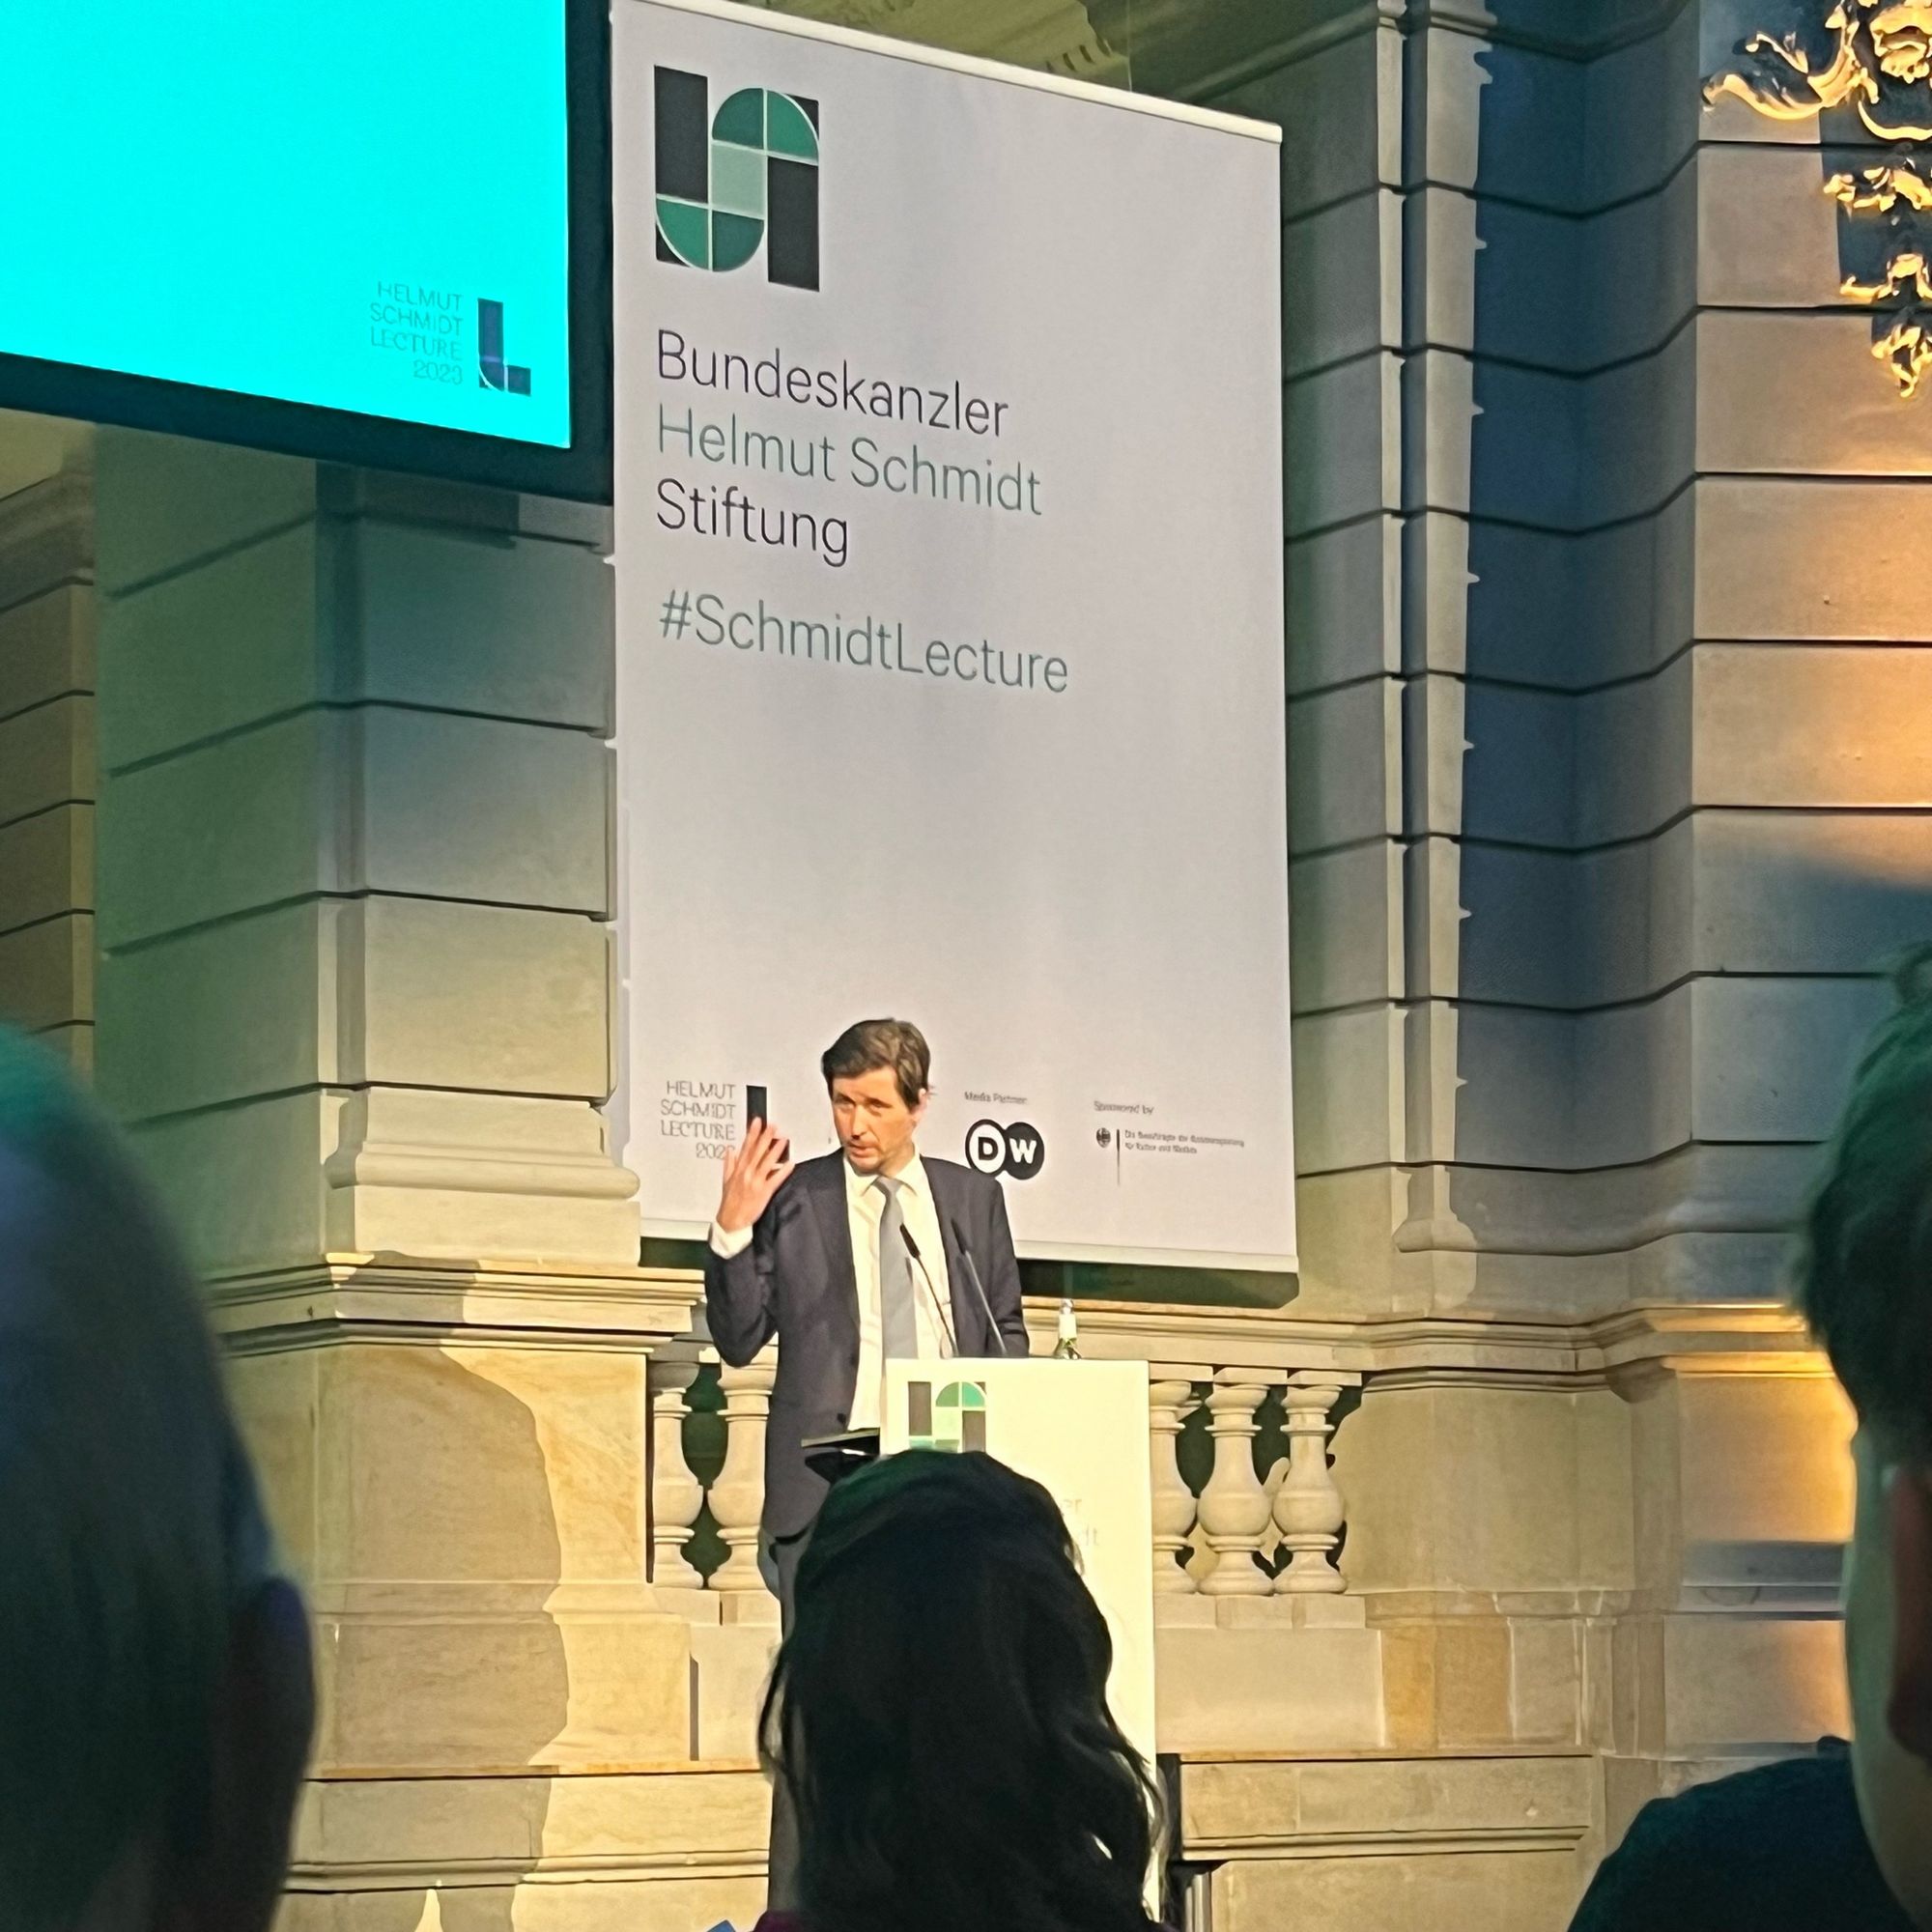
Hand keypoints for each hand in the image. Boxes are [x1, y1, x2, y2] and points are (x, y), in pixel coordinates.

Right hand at [717, 1118, 793, 1233]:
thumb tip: (730, 1150)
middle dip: (765, 1138)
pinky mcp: (764, 1192)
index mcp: (738, 1170)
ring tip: (783, 1139)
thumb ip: (729, 1164)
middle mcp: (746, 1174)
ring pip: (766, 1163)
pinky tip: (790, 1163)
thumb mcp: (725, 1181)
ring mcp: (755, 1182)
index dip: (752, 1134)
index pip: (746, 1148)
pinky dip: (782, 1171)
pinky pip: (775, 1180)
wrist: (731, 1220)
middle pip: (757, 1152)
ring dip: (775, 1151)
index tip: (757, 1122)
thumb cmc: (729, 1202)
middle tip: (773, 1126)